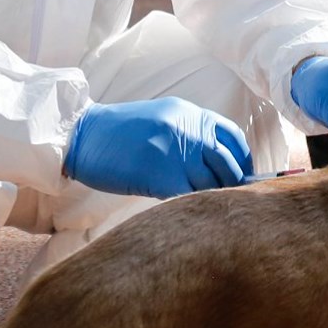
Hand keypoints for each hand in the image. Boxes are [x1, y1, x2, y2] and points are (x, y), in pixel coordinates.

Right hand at [64, 98, 253, 198]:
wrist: (84, 135)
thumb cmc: (118, 132)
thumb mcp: (161, 119)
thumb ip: (189, 134)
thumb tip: (215, 161)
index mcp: (191, 114)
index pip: (233, 138)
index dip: (243, 160)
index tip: (243, 176)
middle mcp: (190, 131)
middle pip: (228, 164)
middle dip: (233, 184)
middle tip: (230, 201)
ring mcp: (178, 153)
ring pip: (212, 184)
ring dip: (212, 199)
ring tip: (208, 211)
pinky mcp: (163, 177)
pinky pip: (191, 197)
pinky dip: (193, 207)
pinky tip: (188, 213)